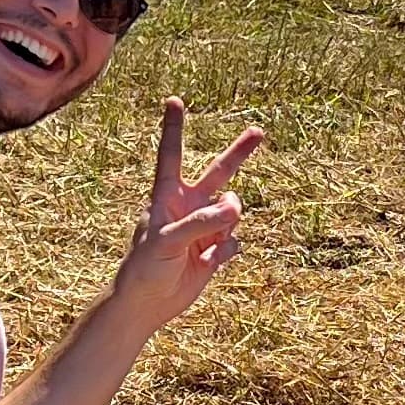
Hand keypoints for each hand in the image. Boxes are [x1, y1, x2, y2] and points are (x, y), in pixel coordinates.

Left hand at [111, 97, 264, 334]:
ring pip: (233, 213)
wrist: (147, 304)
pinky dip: (226, 251)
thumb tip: (236, 206)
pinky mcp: (215, 249)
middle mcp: (188, 206)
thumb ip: (201, 221)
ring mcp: (204, 227)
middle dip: (239, 153)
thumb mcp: (166, 240)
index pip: (171, 155)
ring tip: (207, 244)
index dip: (174, 128)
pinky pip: (234, 242)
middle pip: (219, 173)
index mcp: (167, 196)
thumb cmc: (144, 267)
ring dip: (228, 224)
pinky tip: (208, 262)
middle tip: (259, 131)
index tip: (174, 100)